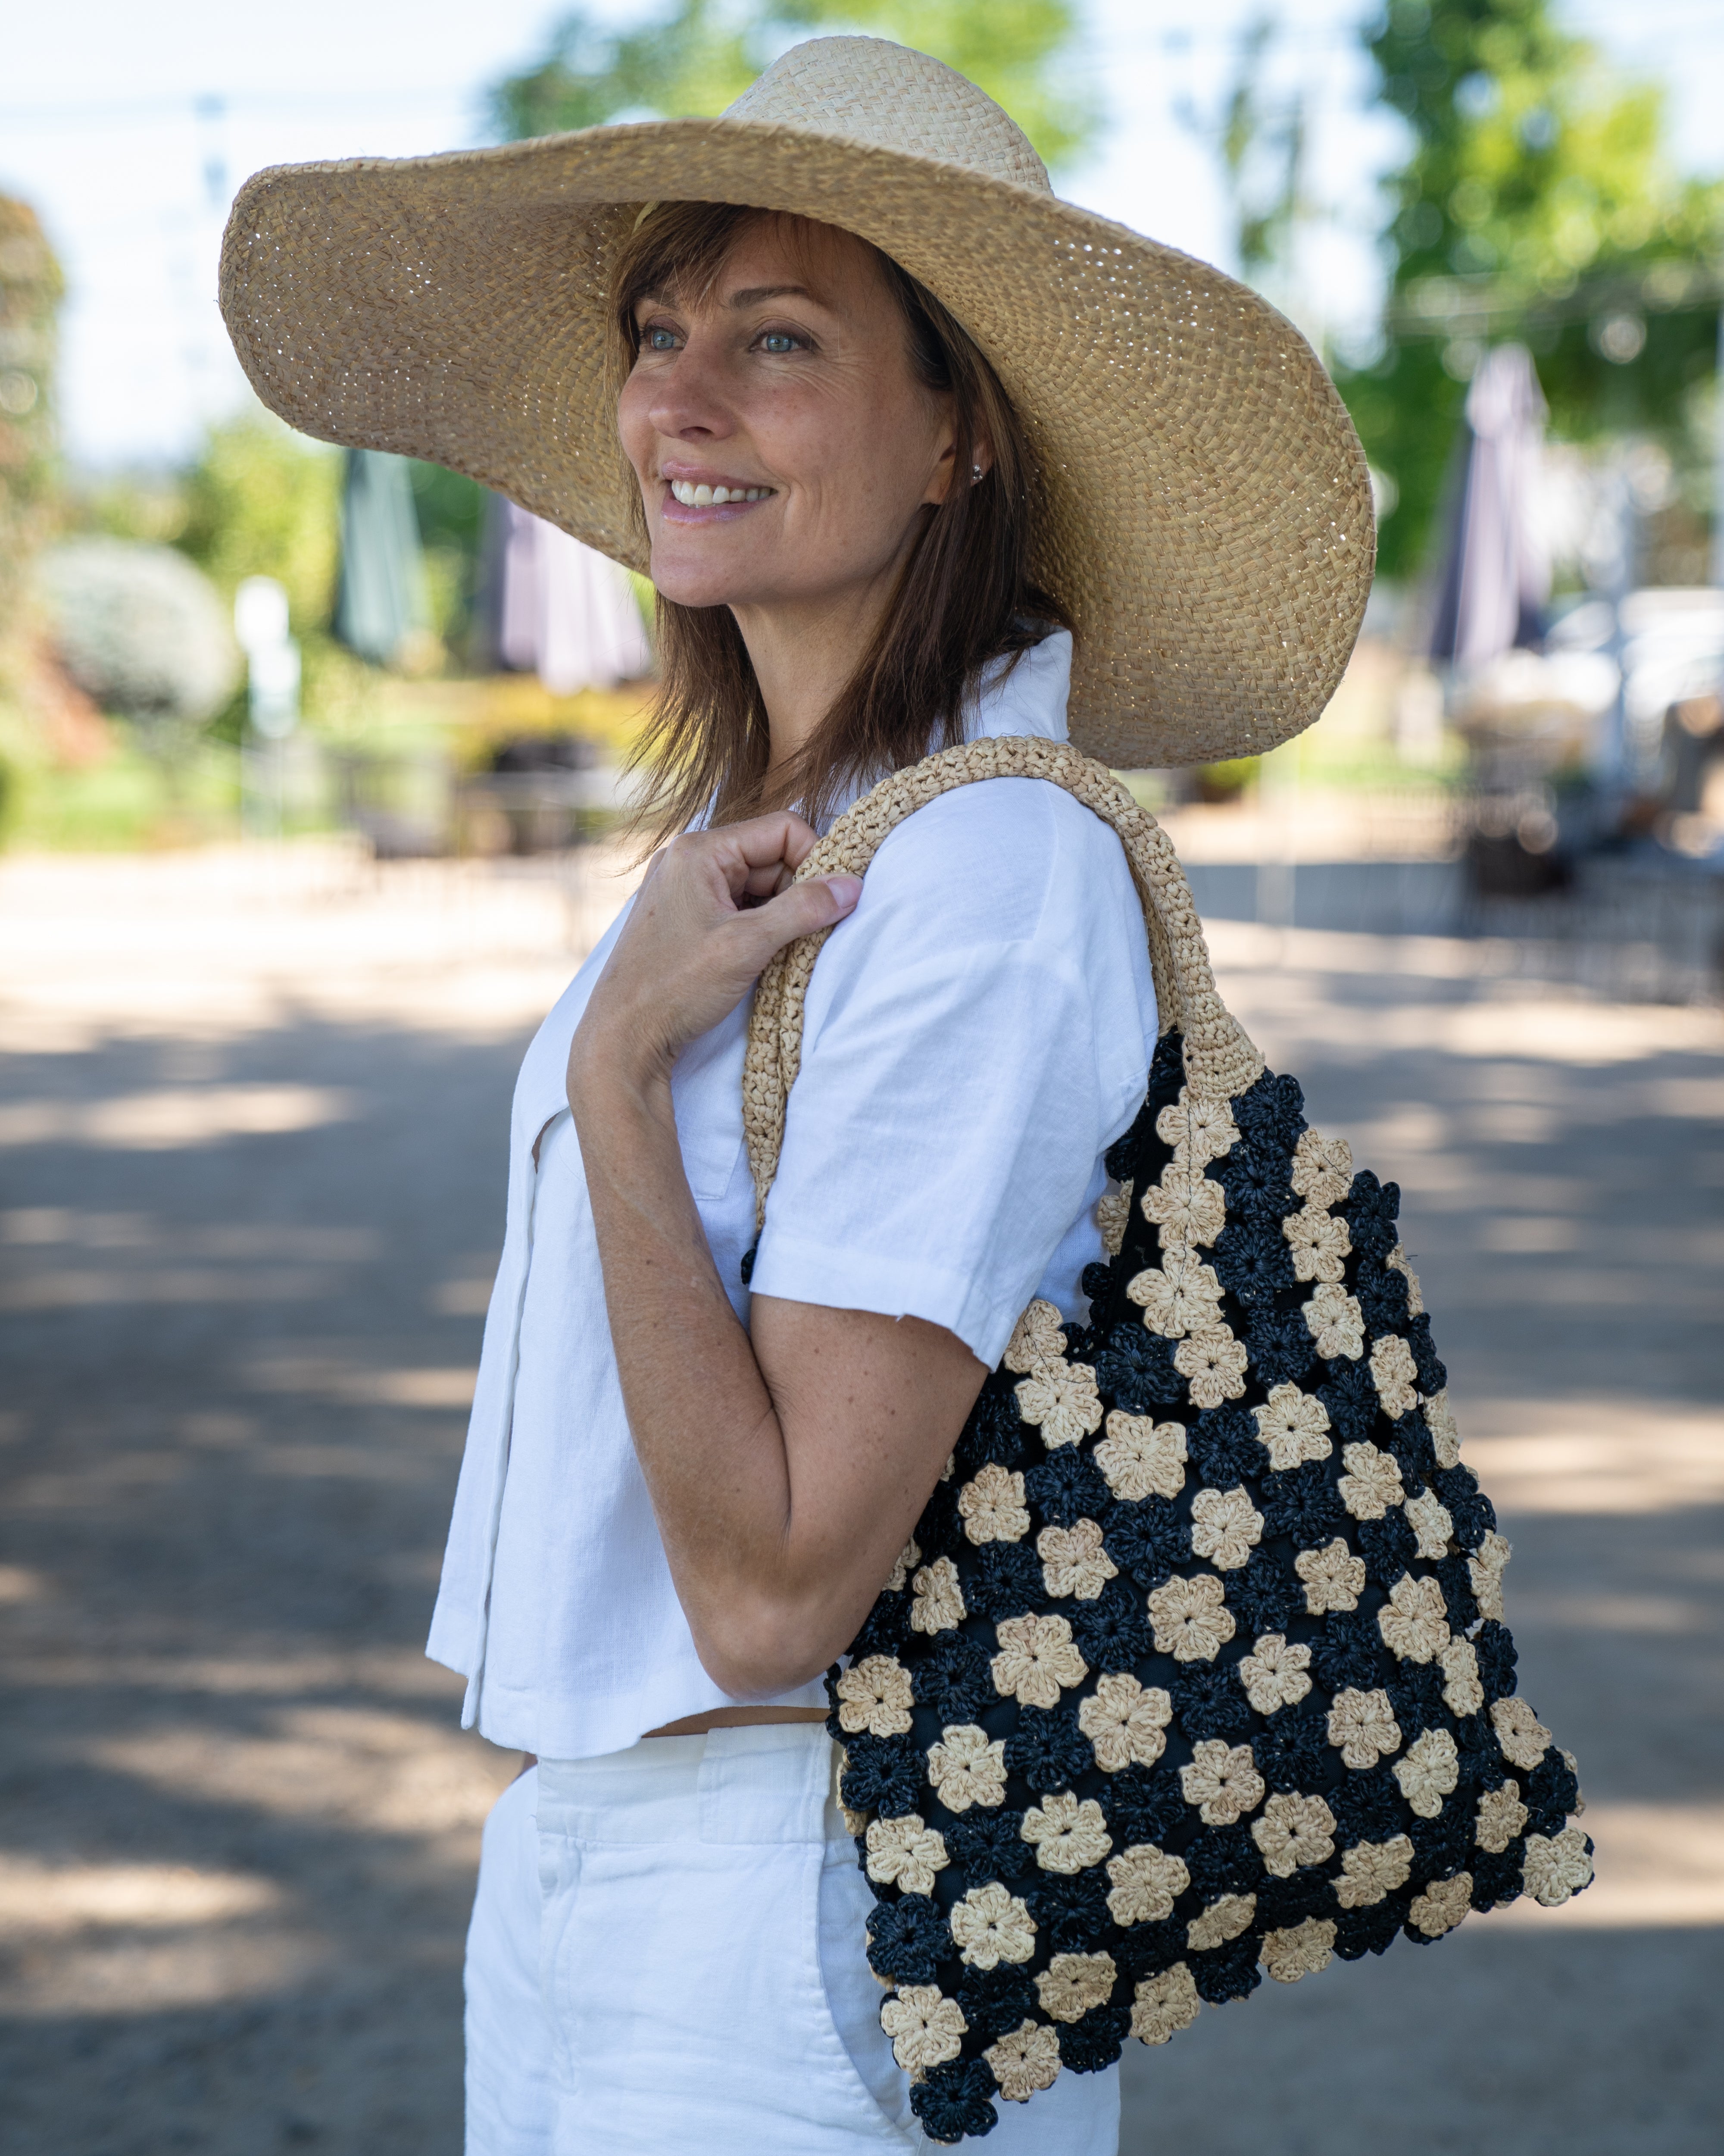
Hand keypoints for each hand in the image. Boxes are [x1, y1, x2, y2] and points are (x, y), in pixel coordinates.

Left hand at [569, 814, 861, 1102]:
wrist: (622, 1037)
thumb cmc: (674, 988)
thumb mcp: (747, 945)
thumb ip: (803, 910)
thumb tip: (852, 886)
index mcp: (699, 850)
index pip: (782, 830)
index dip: (814, 862)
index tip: (828, 902)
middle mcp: (689, 860)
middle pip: (771, 857)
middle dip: (796, 893)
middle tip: (803, 935)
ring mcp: (685, 888)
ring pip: (758, 886)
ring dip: (779, 915)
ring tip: (773, 952)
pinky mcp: (686, 917)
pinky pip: (738, 907)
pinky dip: (758, 928)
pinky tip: (756, 957)